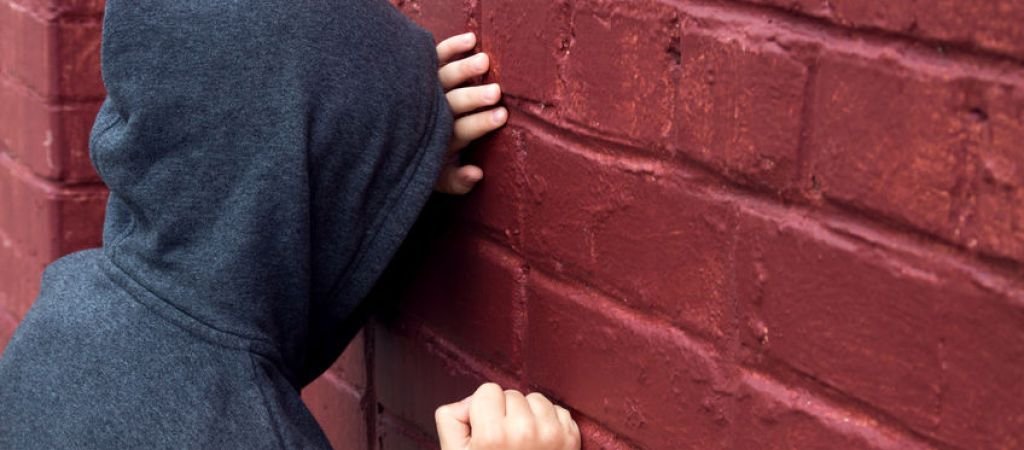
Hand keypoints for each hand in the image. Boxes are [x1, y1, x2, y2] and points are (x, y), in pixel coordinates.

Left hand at [435, 32, 507, 194]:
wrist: (382, 140)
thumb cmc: (423, 160)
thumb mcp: (438, 179)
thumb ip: (458, 181)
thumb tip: (477, 174)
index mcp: (440, 139)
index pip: (462, 130)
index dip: (481, 123)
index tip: (502, 115)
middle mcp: (431, 113)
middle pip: (453, 103)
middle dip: (474, 98)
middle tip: (495, 91)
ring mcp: (424, 90)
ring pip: (442, 77)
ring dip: (464, 69)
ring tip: (484, 60)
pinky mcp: (420, 72)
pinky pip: (433, 57)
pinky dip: (450, 47)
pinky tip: (471, 39)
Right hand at [436, 383, 580, 449]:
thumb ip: (451, 418)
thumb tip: (471, 401)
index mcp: (492, 436)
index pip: (488, 390)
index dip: (484, 410)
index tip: (486, 433)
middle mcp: (524, 432)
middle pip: (512, 394)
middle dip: (506, 413)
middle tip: (504, 443)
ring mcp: (551, 435)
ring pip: (535, 399)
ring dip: (529, 415)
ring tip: (522, 442)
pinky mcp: (570, 438)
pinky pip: (556, 410)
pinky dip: (548, 422)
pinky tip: (539, 444)